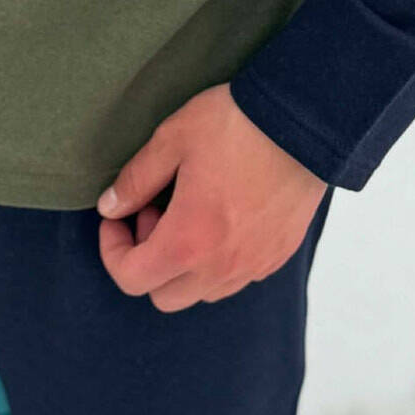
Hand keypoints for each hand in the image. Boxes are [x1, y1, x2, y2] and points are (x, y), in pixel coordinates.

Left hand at [94, 82, 327, 310]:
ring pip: (201, 291)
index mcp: (189, 240)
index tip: (118, 217)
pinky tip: (221, 214)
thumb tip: (110, 208)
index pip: (132, 278)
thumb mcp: (172, 139)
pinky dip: (216, 260)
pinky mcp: (278, 255)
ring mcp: (254, 265)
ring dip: (183, 264)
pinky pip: (236, 277)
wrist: (304, 118)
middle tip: (154, 211)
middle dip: (147, 260)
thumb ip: (136, 180)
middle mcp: (222, 266)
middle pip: (164, 296)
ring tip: (189, 211)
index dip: (112, 251)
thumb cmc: (236, 124)